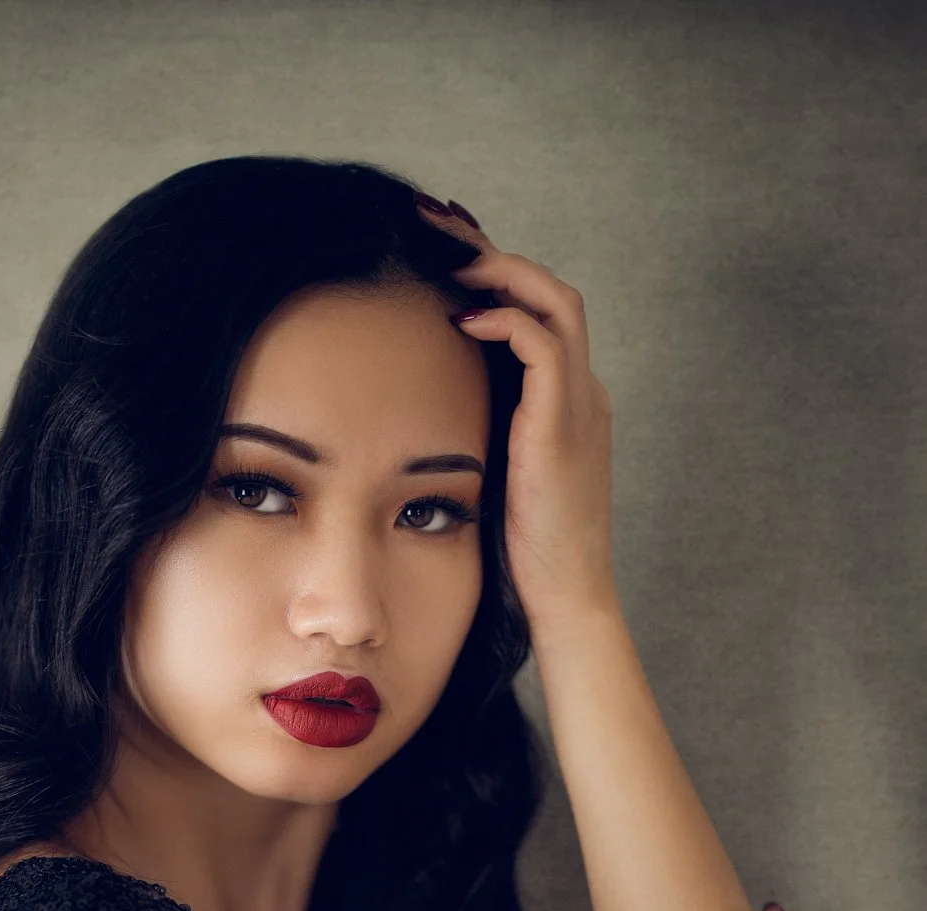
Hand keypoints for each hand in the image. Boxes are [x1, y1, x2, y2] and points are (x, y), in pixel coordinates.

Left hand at [415, 196, 618, 632]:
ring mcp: (581, 405)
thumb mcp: (493, 478)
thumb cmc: (522, 553)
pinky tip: (460, 321)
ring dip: (501, 273)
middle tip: (432, 225)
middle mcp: (583, 392)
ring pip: (557, 302)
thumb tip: (416, 414)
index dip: (492, 276)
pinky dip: (505, 322)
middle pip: (550, 289)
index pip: (538, 313)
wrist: (565, 597)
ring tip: (449, 261)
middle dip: (490, 252)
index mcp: (566, 403)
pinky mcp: (566, 426)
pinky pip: (545, 347)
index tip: (438, 252)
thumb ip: (473, 436)